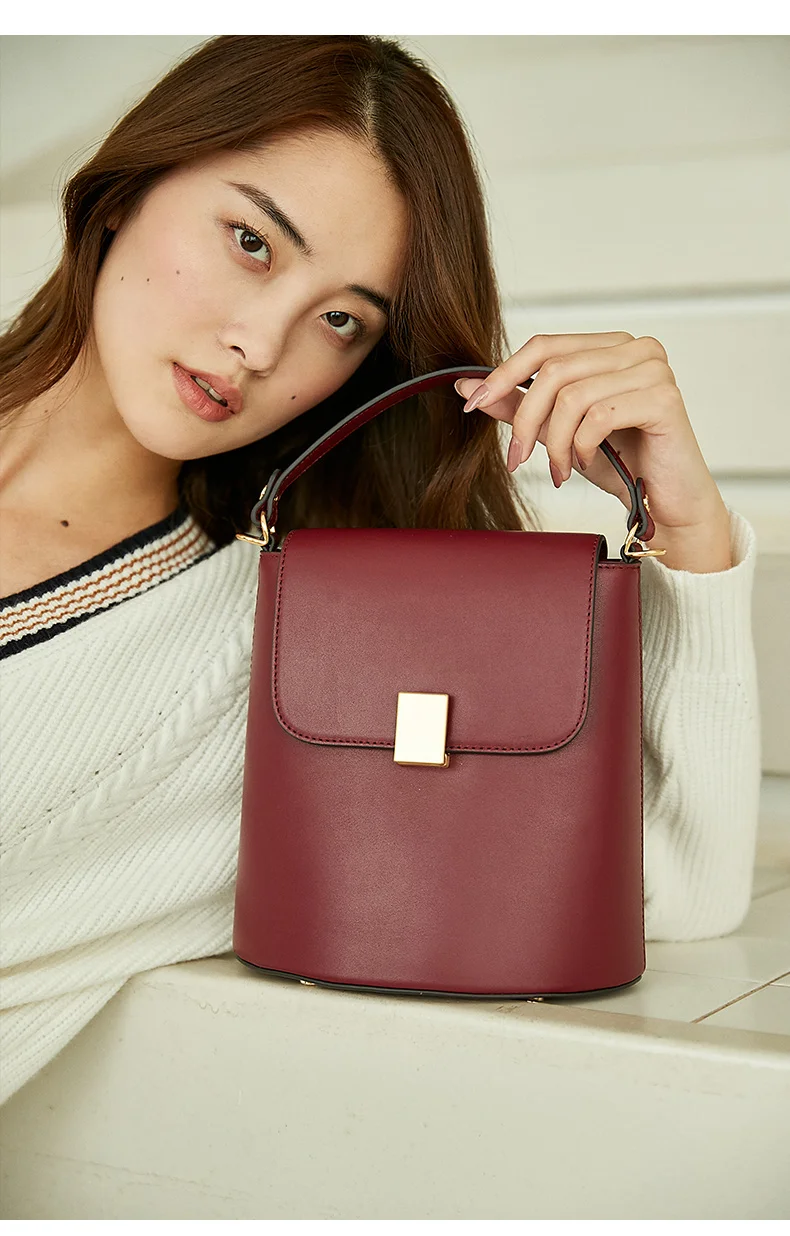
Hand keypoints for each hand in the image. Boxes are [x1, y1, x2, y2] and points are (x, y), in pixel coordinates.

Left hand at [454, 332, 727, 536]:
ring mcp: (653, 369)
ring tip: (560, 470)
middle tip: (517, 459)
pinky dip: (582, 446)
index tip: (473, 404)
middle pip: (553, 371)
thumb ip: (518, 405)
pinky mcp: (663, 398)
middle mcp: (636, 348)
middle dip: (526, 420)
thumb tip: (467, 386)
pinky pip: (598, 415)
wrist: (666, 504)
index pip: (545, 346)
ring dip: (555, 442)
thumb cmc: (621, 463)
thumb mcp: (559, 431)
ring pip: (572, 395)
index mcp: (610, 346)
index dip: (503, 374)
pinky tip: (586, 464)